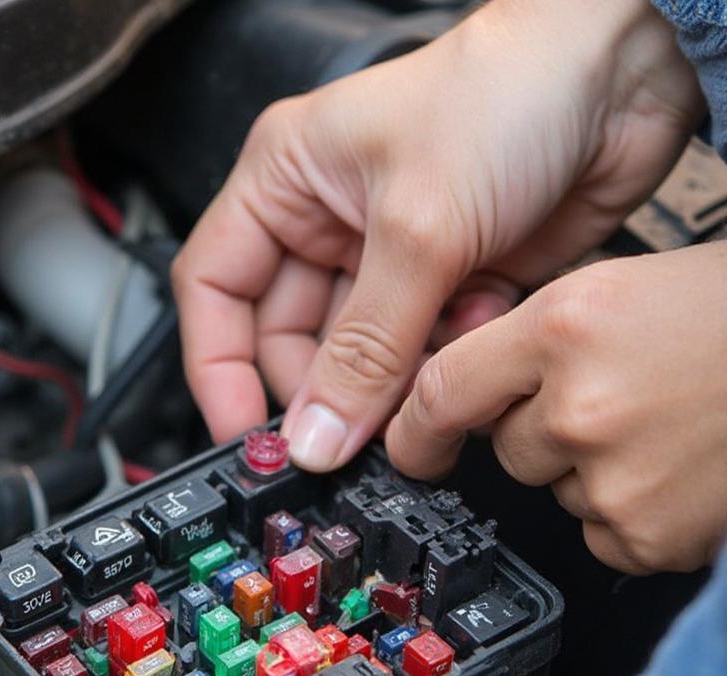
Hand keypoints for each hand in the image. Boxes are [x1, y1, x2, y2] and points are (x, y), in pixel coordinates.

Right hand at [172, 0, 700, 470]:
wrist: (626, 75)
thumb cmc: (509, 90)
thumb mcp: (416, 228)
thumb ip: (364, 349)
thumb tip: (317, 436)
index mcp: (284, 183)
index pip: (214, 291)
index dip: (218, 368)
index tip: (243, 434)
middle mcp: (326, 224)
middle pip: (288, 340)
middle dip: (324, 387)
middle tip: (352, 430)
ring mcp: (387, 260)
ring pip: (360, 360)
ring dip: (396, 376)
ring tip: (437, 350)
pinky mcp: (444, 285)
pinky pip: (421, 357)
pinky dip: (447, 357)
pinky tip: (479, 316)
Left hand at [386, 244, 726, 573]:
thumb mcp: (617, 289)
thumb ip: (527, 342)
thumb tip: (457, 403)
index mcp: (567, 325)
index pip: (442, 393)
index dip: (417, 429)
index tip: (410, 447)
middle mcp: (581, 404)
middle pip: (505, 449)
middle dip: (543, 431)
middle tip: (621, 395)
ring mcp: (614, 477)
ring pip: (554, 492)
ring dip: (591, 470)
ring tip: (665, 424)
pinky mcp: (648, 535)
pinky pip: (602, 535)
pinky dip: (631, 512)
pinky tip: (679, 469)